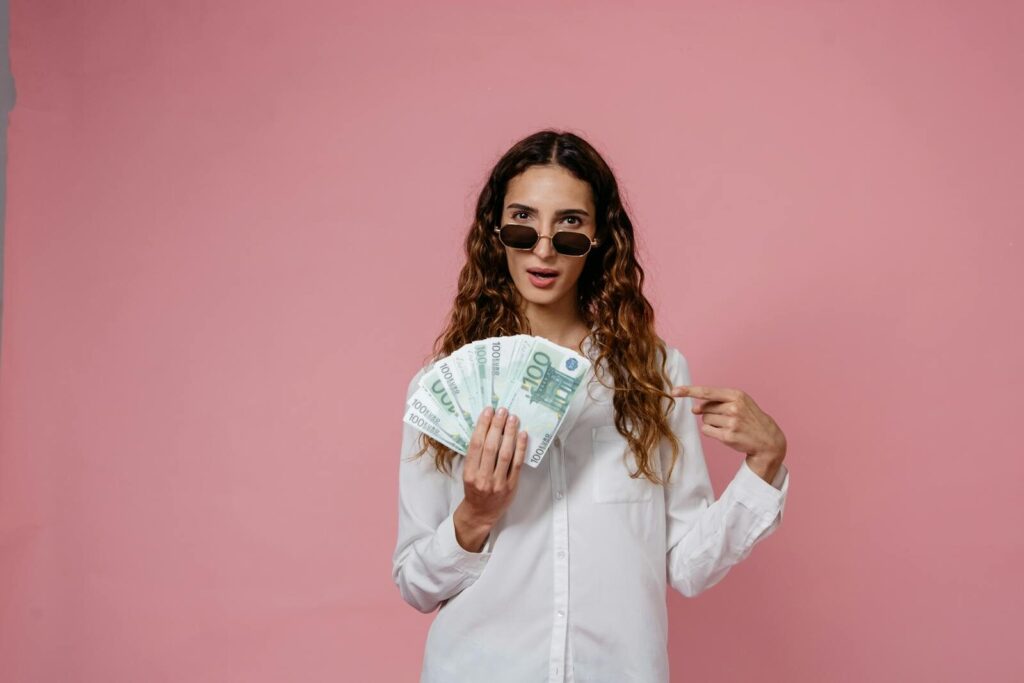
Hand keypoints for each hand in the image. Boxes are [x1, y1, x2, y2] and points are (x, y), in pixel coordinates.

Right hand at [461, 406, 527, 527]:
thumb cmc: (474, 490)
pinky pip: (517, 464)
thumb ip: (475, 456)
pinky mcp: (511, 486)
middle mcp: (483, 478)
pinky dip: (520, 448)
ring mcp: (498, 483)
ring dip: (509, 433)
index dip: (482, 426)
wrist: (481, 513)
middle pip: (491, 447)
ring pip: (505, 454)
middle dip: (496, 426)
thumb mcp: (468, 474)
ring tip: (512, 418)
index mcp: (470, 473)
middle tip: (502, 410)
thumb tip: (485, 429)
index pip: (476, 445)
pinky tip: (522, 435)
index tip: (487, 412)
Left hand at [671, 385, 786, 468]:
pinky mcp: (728, 436)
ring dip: (712, 423)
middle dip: (710, 413)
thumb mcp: (739, 403)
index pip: (707, 392)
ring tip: (729, 426)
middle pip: (704, 408)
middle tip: (727, 418)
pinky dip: (712, 432)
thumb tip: (694, 409)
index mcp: (736, 395)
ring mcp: (731, 422)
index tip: (674, 391)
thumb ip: (716, 402)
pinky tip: (726, 433)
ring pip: (705, 420)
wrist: (768, 440)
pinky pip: (707, 431)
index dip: (689, 391)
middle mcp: (734, 407)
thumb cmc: (750, 419)